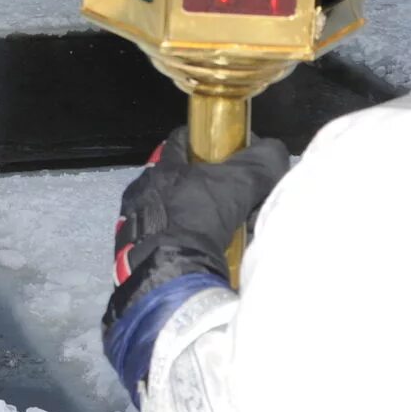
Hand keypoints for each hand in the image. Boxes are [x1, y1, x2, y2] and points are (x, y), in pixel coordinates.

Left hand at [103, 126, 291, 372]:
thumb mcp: (239, 183)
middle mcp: (142, 192)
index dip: (207, 142)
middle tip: (232, 198)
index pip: (182, 140)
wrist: (170, 271)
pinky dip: (187, 242)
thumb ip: (260, 162)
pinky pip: (167, 239)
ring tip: (226, 230)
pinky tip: (207, 251)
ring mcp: (136, 223)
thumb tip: (274, 152)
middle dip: (206, 186)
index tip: (228, 152)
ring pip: (173, 211)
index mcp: (160, 169)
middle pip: (179, 178)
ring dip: (198, 217)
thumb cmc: (199, 218)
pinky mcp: (137, 252)